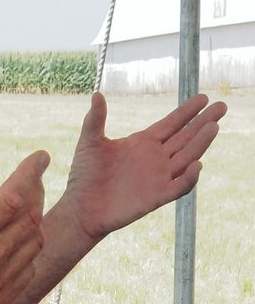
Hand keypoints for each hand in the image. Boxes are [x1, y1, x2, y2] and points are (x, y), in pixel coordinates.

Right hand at [0, 152, 47, 303]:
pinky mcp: (2, 301)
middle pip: (31, 216)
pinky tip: (17, 240)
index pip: (13, 196)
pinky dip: (28, 249)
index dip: (30, 174)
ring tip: (26, 206)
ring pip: (35, 242)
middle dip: (36, 191)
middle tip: (32, 179)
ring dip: (34, 219)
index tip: (39, 158)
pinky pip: (29, 269)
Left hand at [63, 91, 226, 241]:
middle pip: (185, 137)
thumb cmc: (84, 177)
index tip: (203, 97)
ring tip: (213, 126)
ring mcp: (157, 178)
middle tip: (221, 106)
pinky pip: (178, 187)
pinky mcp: (156, 197)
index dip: (187, 111)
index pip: (172, 124)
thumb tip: (97, 94)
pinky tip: (196, 165)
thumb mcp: (89, 143)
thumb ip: (95, 120)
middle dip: (203, 122)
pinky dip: (189, 178)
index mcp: (142, 143)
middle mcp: (155, 159)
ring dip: (201, 143)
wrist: (80, 208)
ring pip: (187, 158)